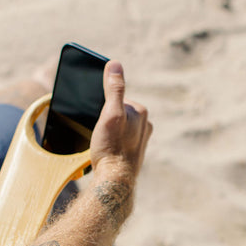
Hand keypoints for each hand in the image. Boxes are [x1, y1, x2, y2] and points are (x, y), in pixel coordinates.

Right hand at [90, 61, 151, 182]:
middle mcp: (145, 124)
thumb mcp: (109, 114)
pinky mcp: (135, 151)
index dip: (102, 109)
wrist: (115, 181)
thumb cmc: (111, 148)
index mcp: (141, 111)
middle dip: (106, 120)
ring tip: (103, 144)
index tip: (100, 123)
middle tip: (101, 135)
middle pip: (117, 112)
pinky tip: (107, 151)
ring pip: (118, 127)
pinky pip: (119, 140)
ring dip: (108, 132)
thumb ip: (114, 89)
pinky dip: (111, 143)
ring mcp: (141, 139)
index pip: (115, 99)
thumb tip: (115, 64)